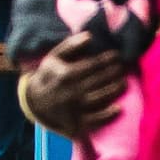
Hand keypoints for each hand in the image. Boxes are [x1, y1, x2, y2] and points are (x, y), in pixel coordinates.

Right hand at [16, 35, 132, 134]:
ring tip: (124, 83)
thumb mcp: (54, 57)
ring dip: (115, 90)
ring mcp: (75, 108)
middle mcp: (71, 91)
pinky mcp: (77, 123)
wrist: (36, 102)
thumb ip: (71, 45)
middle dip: (114, 73)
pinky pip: (96, 120)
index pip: (93, 65)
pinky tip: (118, 108)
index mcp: (66, 74)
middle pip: (99, 81)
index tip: (117, 55)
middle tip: (123, 68)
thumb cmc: (49, 75)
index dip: (107, 59)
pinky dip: (108, 115)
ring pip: (100, 98)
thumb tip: (90, 36)